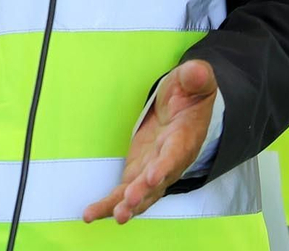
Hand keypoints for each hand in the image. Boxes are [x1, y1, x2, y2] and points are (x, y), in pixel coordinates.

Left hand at [83, 59, 217, 224]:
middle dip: (142, 194)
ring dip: (126, 206)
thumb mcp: (196, 79)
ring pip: (141, 193)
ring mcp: (154, 170)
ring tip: (112, 216)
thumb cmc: (190, 94)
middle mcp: (171, 161)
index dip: (165, 167)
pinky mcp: (139, 173)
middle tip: (127, 205)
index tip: (153, 177)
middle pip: (157, 182)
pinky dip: (109, 205)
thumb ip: (196, 76)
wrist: (187, 108)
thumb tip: (194, 72)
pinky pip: (124, 193)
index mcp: (184, 138)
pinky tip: (91, 214)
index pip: (175, 154)